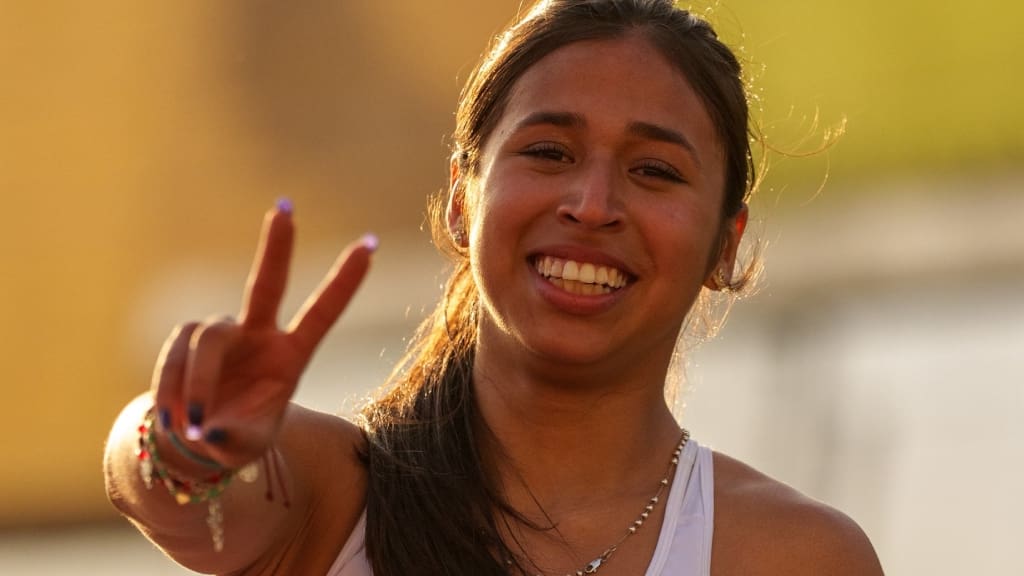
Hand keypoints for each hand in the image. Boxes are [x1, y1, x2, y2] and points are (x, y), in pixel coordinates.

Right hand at [151, 203, 375, 469]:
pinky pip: (177, 355)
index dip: (344, 282)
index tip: (371, 246)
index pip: (322, 313)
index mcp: (292, 357)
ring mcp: (223, 335)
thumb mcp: (245, 445)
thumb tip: (207, 428)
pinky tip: (175, 419)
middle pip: (266, 284)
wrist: (197, 443)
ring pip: (209, 338)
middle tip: (284, 210)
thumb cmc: (234, 440)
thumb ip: (232, 436)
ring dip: (198, 382)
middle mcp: (260, 335)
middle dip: (276, 248)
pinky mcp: (186, 341)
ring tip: (192, 426)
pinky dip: (173, 387)